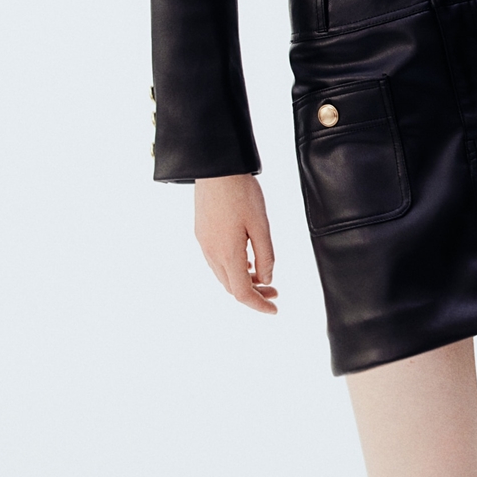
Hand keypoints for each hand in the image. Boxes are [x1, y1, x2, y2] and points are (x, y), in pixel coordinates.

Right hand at [194, 174, 277, 314]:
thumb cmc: (241, 192)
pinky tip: (246, 260)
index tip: (274, 309)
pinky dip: (233, 268)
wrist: (215, 168)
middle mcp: (211, 252)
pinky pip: (216, 261)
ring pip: (223, 275)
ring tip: (262, 276)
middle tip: (274, 292)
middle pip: (231, 287)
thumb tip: (266, 279)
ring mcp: (203, 243)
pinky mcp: (201, 233)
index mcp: (227, 253)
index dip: (259, 305)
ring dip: (242, 281)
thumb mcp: (261, 225)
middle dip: (254, 294)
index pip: (242, 293)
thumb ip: (265, 256)